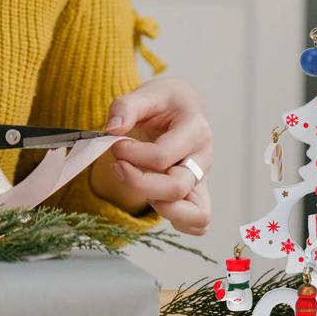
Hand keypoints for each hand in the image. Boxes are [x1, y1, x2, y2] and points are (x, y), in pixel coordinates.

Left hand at [96, 78, 212, 235]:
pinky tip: (155, 202)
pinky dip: (178, 220)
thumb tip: (113, 129)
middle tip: (117, 166)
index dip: (132, 155)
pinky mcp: (197, 192)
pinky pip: (198, 222)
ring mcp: (202, 178)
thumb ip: (126, 107)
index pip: (163, 156)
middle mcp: (204, 158)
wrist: (183, 107)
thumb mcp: (147, 93)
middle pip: (176, 188)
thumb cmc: (167, 101)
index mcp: (196, 129)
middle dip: (139, 183)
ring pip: (195, 213)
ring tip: (139, 186)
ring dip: (160, 207)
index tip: (116, 144)